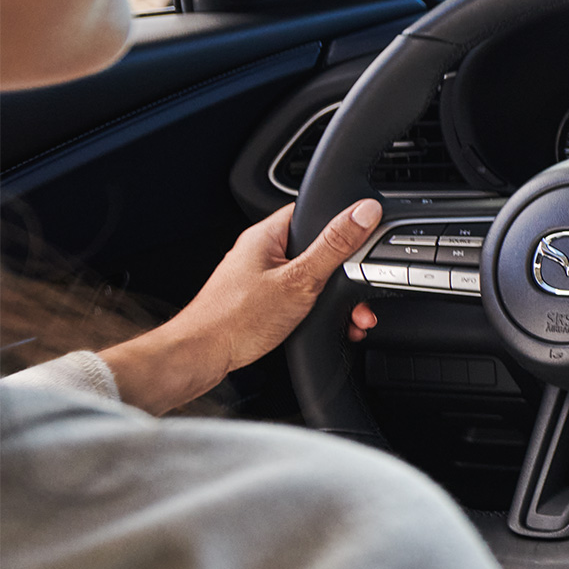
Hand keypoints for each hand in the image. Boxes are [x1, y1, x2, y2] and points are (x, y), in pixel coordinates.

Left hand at [100, 199, 381, 413]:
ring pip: (312, 277)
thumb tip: (364, 212)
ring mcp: (260, 277)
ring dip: (334, 297)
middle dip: (345, 273)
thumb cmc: (235, 320)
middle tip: (358, 291)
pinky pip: (300, 296)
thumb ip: (334, 246)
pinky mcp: (261, 301)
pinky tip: (325, 324)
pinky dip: (318, 310)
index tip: (367, 237)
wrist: (200, 357)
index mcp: (267, 235)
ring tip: (349, 317)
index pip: (314, 211)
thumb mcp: (299, 280)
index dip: (344, 222)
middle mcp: (262, 253)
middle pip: (318, 248)